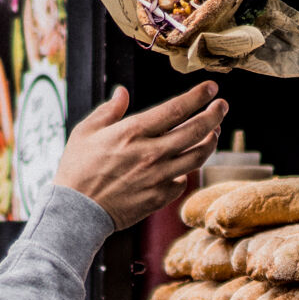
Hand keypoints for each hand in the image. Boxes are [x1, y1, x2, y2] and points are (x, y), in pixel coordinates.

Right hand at [55, 82, 227, 229]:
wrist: (76, 211)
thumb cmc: (77, 168)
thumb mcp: (86, 131)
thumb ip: (109, 110)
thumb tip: (122, 92)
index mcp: (134, 132)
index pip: (177, 109)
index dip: (198, 96)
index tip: (211, 88)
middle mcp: (151, 153)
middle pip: (196, 131)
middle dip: (215, 114)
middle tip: (222, 105)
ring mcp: (158, 177)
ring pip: (197, 157)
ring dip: (210, 142)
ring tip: (214, 132)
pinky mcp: (159, 198)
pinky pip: (182, 182)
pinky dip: (187, 171)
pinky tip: (186, 165)